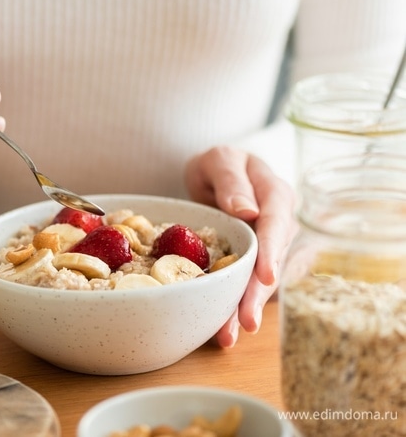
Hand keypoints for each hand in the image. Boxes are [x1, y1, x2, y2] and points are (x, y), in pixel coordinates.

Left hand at [184, 146, 296, 347]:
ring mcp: (269, 245)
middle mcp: (279, 223)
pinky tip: (223, 328)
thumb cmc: (219, 165)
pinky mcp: (255, 261)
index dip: (272, 251)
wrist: (216, 175)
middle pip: (272, 260)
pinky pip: (248, 284)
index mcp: (275, 194)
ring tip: (228, 336)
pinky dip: (235, 305)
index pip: (277, 223)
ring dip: (246, 307)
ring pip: (261, 279)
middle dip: (259, 293)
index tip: (266, 276)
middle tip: (246, 321)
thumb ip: (231, 179)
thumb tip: (248, 210)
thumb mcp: (219, 159)